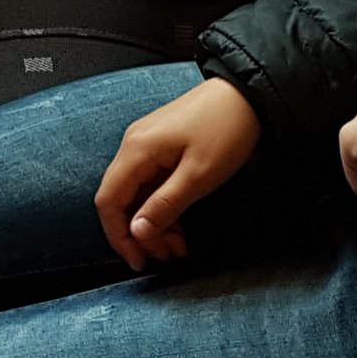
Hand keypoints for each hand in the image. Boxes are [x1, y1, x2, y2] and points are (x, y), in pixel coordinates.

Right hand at [93, 76, 262, 271]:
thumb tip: (136, 232)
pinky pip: (150, 184)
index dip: (118, 236)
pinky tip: (180, 225)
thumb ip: (164, 205)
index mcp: (137, 150)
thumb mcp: (198, 176)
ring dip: (153, 224)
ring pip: (137, 195)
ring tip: (180, 246)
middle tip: (169, 256)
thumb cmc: (226, 130)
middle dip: (141, 234)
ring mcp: (147, 145)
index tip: (139, 261)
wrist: (247, 95)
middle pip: (121, 200)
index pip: (108, 201)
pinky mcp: (161, 147)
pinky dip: (161, 207)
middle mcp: (134, 146)